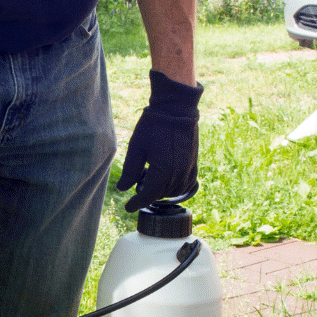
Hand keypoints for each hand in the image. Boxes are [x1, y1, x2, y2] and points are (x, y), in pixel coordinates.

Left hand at [116, 70, 202, 212]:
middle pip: (160, 194)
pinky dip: (176, 187)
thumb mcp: (136, 148)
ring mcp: (188, 169)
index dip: (137, 203)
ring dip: (161, 191)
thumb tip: (123, 189)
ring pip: (174, 191)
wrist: (176, 109)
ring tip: (150, 182)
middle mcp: (178, 174)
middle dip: (148, 195)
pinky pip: (186, 184)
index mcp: (163, 171)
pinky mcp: (194, 163)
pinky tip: (167, 181)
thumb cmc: (154, 126)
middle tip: (136, 189)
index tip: (128, 207)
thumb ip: (130, 171)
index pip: (148, 195)